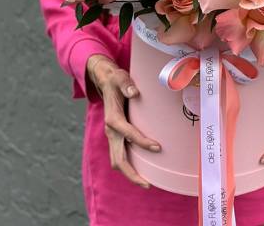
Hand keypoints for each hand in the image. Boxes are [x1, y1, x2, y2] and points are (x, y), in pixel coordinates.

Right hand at [86, 54, 160, 187]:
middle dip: (132, 173)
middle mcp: (110, 130)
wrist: (105, 81)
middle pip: (117, 159)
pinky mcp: (116, 136)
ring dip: (130, 173)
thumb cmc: (116, 80)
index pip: (129, 134)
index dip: (142, 142)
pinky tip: (143, 168)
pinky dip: (130, 165)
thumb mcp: (120, 78)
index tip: (158, 147)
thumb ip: (126, 85)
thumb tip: (134, 92)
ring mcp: (112, 135)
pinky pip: (121, 155)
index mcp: (112, 118)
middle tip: (148, 184)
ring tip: (147, 182)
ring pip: (117, 160)